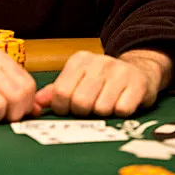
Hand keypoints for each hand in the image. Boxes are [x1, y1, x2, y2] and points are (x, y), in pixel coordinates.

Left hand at [34, 50, 170, 117]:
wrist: (138, 70)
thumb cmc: (102, 80)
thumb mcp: (78, 79)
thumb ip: (56, 90)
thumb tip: (36, 102)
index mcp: (79, 60)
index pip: (61, 92)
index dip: (63, 108)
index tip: (70, 109)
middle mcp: (98, 62)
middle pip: (80, 102)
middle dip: (83, 112)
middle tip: (89, 108)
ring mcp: (119, 71)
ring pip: (101, 108)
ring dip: (102, 114)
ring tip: (106, 104)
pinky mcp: (138, 83)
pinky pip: (122, 110)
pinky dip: (120, 113)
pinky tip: (120, 104)